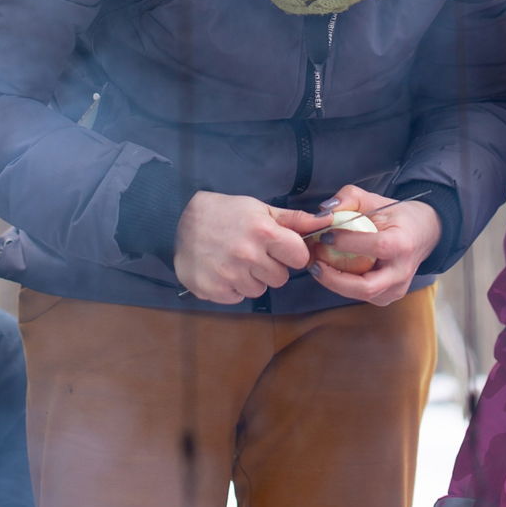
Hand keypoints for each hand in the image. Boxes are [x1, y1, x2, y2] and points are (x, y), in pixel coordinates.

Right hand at [174, 191, 331, 302]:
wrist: (177, 218)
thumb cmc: (225, 212)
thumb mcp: (259, 209)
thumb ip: (294, 220)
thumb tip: (328, 222)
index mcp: (263, 231)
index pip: (299, 257)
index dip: (290, 253)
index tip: (278, 248)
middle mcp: (248, 254)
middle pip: (280, 278)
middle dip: (269, 267)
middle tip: (250, 252)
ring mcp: (229, 274)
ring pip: (258, 290)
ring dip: (249, 279)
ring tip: (233, 260)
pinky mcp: (212, 289)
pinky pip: (236, 297)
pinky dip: (230, 287)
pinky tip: (220, 270)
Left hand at [307, 184, 441, 306]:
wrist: (423, 235)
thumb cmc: (397, 217)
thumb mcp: (376, 200)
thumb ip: (349, 197)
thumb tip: (324, 210)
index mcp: (403, 244)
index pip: (376, 247)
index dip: (347, 243)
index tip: (324, 235)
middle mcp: (402, 272)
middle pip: (366, 287)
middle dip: (334, 278)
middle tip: (313, 262)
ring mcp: (396, 289)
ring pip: (360, 294)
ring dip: (333, 282)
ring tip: (316, 264)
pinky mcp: (387, 296)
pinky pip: (359, 294)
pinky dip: (341, 284)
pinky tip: (328, 270)